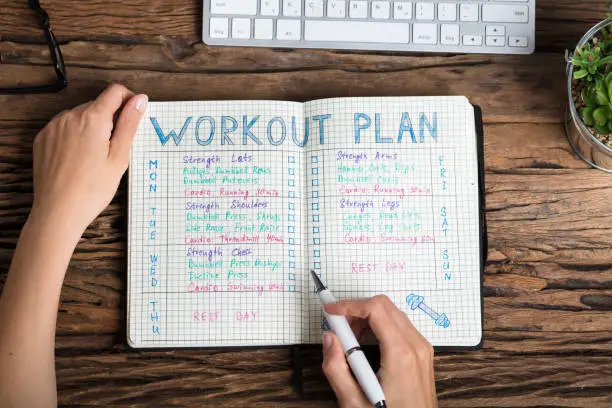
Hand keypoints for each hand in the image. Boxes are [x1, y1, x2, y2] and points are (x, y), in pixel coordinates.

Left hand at [30, 84, 146, 235]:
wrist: (59, 212)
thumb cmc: (92, 189)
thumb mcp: (119, 156)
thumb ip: (130, 124)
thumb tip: (139, 99)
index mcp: (92, 119)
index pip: (115, 92)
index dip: (129, 100)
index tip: (134, 115)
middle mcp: (69, 116)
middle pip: (98, 105)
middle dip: (111, 119)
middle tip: (116, 148)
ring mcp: (53, 127)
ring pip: (81, 116)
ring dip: (92, 128)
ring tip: (96, 157)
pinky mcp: (43, 139)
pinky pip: (64, 128)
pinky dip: (75, 136)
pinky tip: (80, 159)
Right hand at [322, 295, 436, 407]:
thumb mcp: (354, 402)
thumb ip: (336, 368)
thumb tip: (330, 339)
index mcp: (401, 354)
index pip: (376, 309)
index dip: (349, 305)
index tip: (331, 311)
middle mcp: (416, 346)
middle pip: (384, 306)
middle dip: (357, 310)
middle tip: (338, 328)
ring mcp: (422, 349)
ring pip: (392, 313)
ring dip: (367, 318)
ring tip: (350, 340)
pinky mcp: (421, 353)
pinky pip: (400, 326)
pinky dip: (379, 326)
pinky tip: (366, 344)